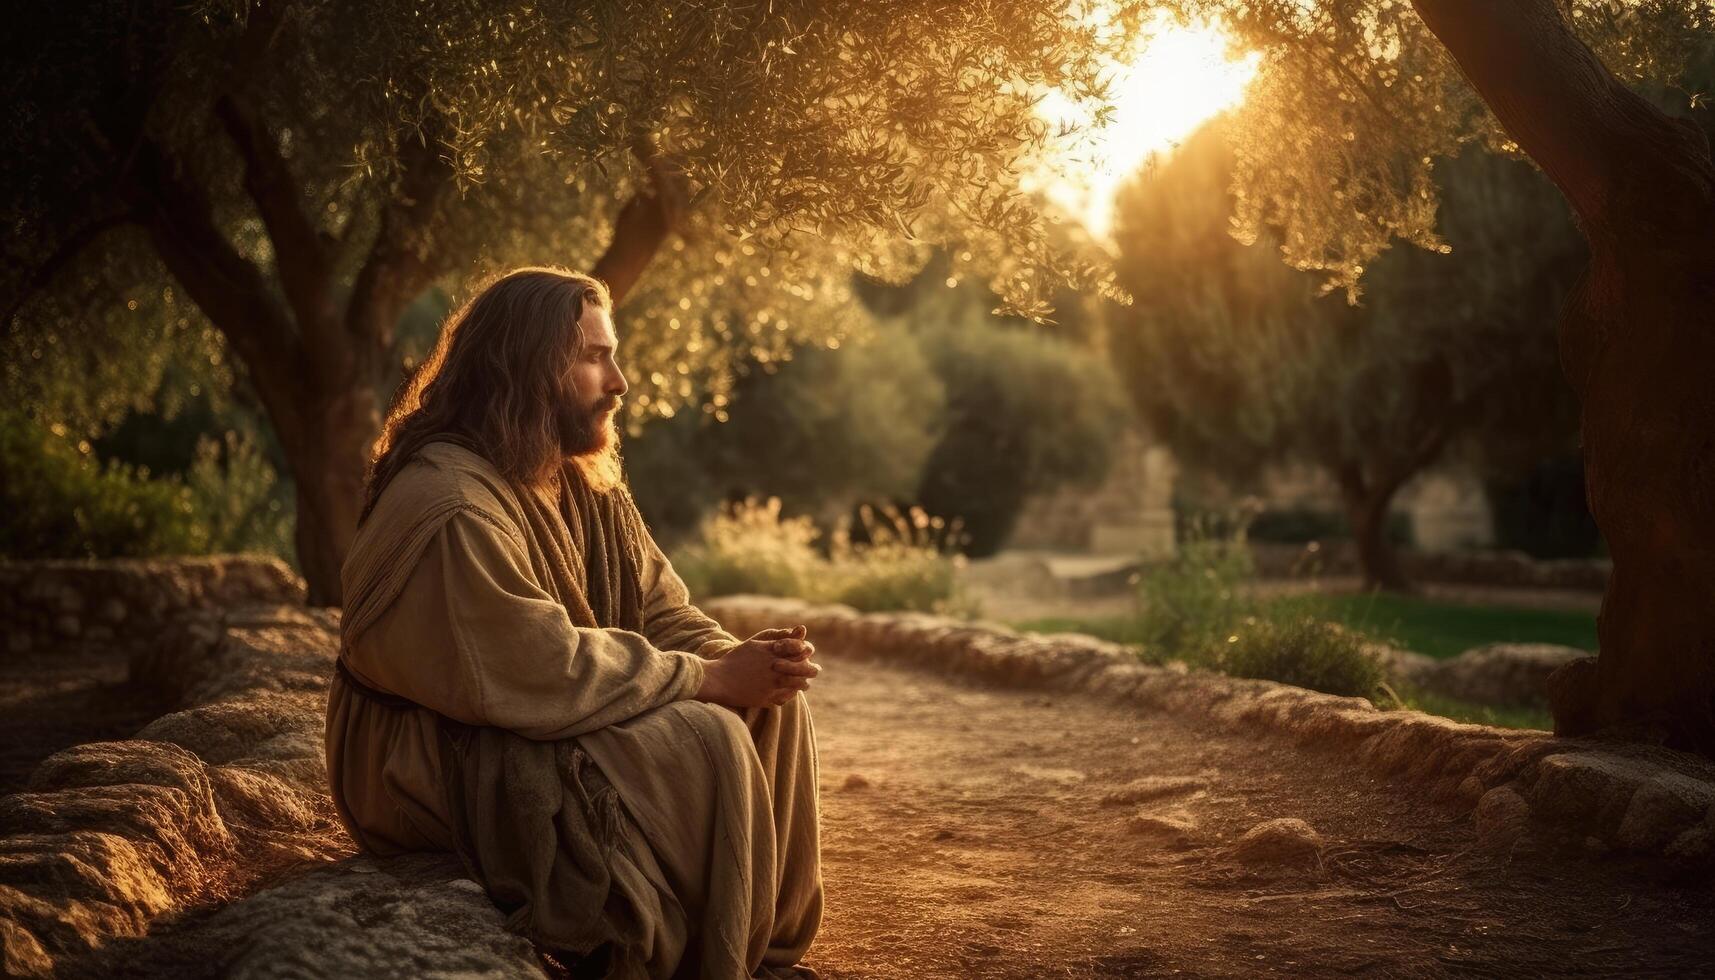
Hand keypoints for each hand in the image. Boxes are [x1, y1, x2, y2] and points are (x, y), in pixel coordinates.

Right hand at [695, 625, 819, 707]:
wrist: (718, 680)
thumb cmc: (737, 659)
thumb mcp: (756, 643)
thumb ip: (779, 636)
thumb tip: (802, 629)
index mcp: (771, 651)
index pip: (800, 649)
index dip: (806, 651)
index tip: (807, 652)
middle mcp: (773, 667)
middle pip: (804, 668)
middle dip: (811, 669)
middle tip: (815, 670)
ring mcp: (770, 684)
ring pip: (799, 685)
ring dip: (804, 683)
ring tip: (805, 682)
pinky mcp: (766, 699)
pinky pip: (787, 698)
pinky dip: (791, 694)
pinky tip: (791, 691)